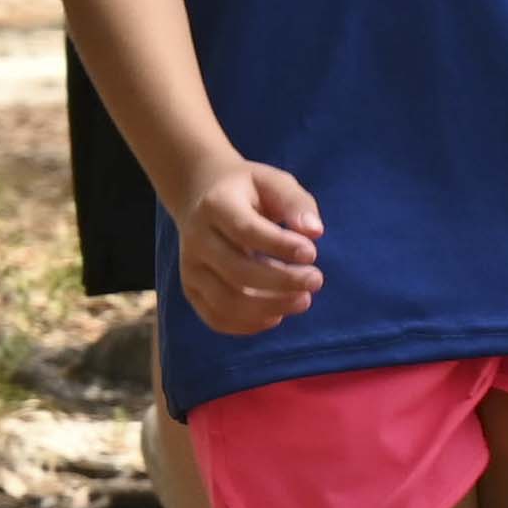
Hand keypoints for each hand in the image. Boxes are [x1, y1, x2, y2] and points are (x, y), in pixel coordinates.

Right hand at [162, 156, 327, 339]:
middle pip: (237, 271)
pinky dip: (249, 324)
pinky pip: (216, 318)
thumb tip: (315, 232)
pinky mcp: (192, 290)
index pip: (246, 232)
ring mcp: (190, 268)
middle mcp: (196, 240)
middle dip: (282, 281)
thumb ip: (296, 203)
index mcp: (215, 206)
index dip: (281, 247)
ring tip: (303, 300)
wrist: (201, 195)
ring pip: (226, 301)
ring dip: (270, 307)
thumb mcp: (274, 182)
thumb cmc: (248, 190)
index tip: (312, 253)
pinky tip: (277, 315)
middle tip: (316, 280)